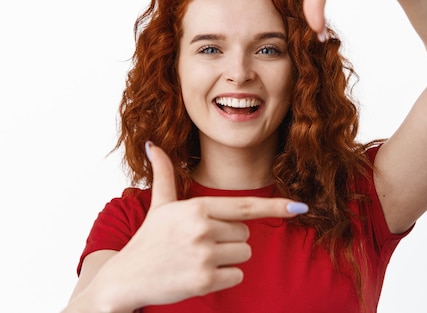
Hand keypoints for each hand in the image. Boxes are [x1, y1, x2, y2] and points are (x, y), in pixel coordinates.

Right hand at [87, 142, 307, 310]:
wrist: (126, 278)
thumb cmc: (147, 239)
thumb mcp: (158, 204)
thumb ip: (163, 173)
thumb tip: (151, 144)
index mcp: (197, 207)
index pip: (245, 206)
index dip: (275, 206)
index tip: (300, 207)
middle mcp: (203, 229)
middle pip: (246, 234)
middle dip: (229, 239)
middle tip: (199, 243)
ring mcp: (205, 256)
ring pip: (245, 254)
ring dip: (228, 259)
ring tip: (197, 258)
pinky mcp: (205, 281)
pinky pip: (236, 276)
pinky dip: (223, 277)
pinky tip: (197, 274)